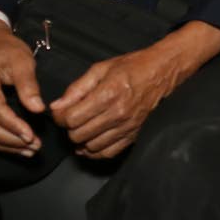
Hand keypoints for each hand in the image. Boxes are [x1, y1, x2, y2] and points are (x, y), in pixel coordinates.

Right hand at [0, 22, 45, 155]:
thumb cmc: (7, 49)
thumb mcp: (23, 61)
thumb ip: (29, 86)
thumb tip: (38, 110)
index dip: (13, 125)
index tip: (31, 136)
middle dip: (11, 140)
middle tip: (34, 147)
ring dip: (5, 145)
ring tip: (28, 150)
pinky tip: (15, 145)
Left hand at [49, 45, 181, 158]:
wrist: (162, 71)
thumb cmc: (133, 66)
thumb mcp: (101, 69)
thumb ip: (77, 88)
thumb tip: (57, 106)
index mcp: (108, 94)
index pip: (71, 118)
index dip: (60, 116)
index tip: (62, 112)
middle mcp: (118, 113)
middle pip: (78, 134)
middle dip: (70, 128)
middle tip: (73, 118)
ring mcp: (127, 126)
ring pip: (91, 146)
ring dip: (81, 140)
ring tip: (82, 128)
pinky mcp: (134, 134)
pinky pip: (108, 153)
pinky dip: (95, 151)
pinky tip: (91, 142)